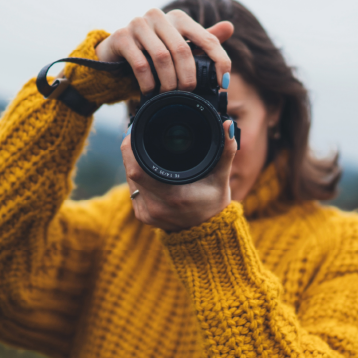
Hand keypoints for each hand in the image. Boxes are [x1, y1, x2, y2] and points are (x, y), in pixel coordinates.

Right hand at [95, 8, 233, 93]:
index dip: (219, 62)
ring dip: (168, 82)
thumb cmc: (152, 53)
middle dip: (188, 77)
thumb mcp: (179, 48)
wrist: (115, 56)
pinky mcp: (121, 36)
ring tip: (169, 95)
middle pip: (183, 50)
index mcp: (178, 18)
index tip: (223, 84)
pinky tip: (150, 92)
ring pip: (162, 57)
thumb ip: (202, 40)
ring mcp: (138, 24)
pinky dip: (149, 83)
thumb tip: (230, 27)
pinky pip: (140, 64)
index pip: (207, 39)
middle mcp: (159, 16)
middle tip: (188, 94)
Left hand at [121, 119, 238, 231]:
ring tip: (141, 148)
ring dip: (133, 163)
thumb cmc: (214, 203)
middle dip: (131, 150)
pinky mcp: (142, 216)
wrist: (208, 233)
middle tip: (138, 134)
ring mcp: (146, 213)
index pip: (137, 168)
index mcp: (173, 196)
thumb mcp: (221, 177)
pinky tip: (145, 169)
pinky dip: (137, 177)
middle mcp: (156, 207)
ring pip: (129, 180)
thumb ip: (226, 150)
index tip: (136, 131)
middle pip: (130, 171)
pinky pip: (133, 190)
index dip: (131, 147)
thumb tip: (227, 125)